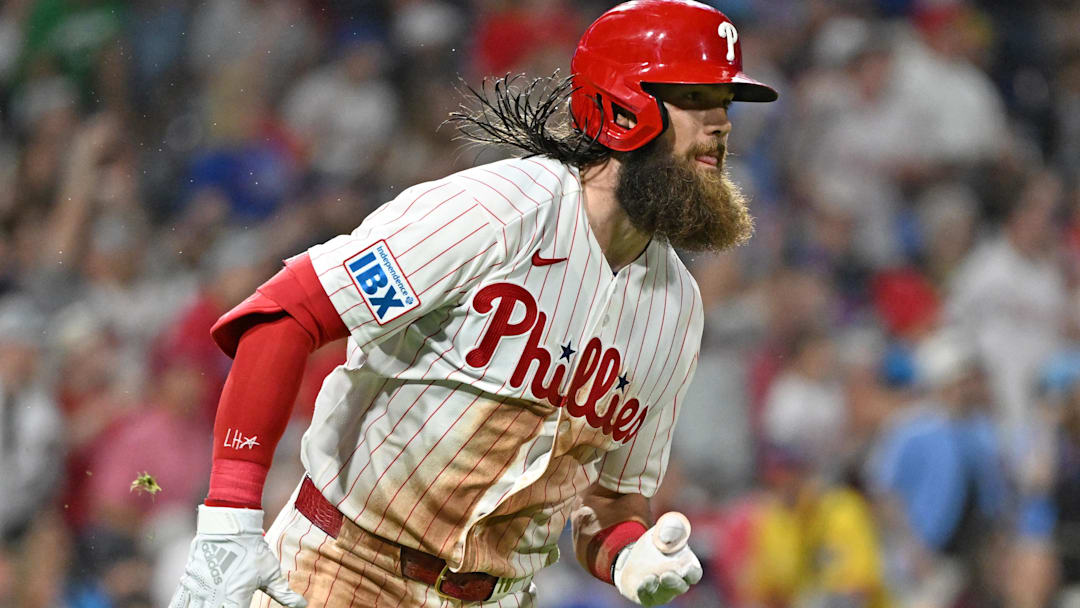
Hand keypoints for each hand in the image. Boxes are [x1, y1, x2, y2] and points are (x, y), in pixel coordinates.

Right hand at [169, 505, 306, 607]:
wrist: (229, 526)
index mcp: (235, 600)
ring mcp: (197, 590)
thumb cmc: (252, 550)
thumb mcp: (270, 572)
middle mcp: (213, 598)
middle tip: (226, 606)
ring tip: (208, 607)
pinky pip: (178, 602)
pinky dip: (181, 606)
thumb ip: (283, 593)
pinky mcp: (187, 582)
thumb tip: (303, 605)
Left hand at [613, 512, 701, 606]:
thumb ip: (669, 528)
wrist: (632, 557)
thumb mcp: (660, 532)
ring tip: (650, 577)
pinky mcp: (647, 597)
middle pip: (681, 587)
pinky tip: (642, 582)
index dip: (692, 571)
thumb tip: (668, 535)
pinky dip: (646, 591)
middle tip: (665, 575)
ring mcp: (663, 592)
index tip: (686, 566)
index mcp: (685, 566)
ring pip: (665, 595)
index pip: (695, 574)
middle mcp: (676, 582)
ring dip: (659, 588)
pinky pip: (648, 598)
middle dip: (674, 582)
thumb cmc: (654, 545)